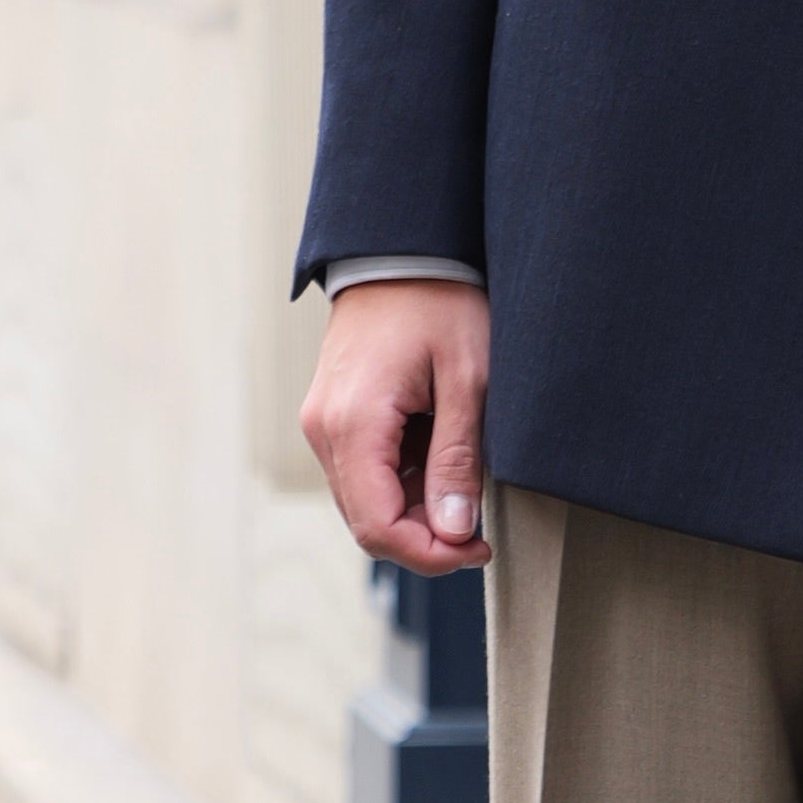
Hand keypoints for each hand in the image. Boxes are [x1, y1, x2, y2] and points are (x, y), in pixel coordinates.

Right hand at [302, 280, 494, 572]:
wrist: (401, 248)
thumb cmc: (440, 301)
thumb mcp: (467, 380)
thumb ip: (458, 459)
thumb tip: (455, 530)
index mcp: (353, 424)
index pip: (379, 527)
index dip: (431, 554)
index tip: (478, 547)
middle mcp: (324, 431)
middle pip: (367, 523)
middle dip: (425, 538)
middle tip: (479, 528)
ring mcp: (324, 424)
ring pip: (365, 502)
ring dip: (416, 510)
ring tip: (465, 481)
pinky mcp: (334, 416)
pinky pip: (364, 473)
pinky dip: (403, 483)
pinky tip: (441, 458)